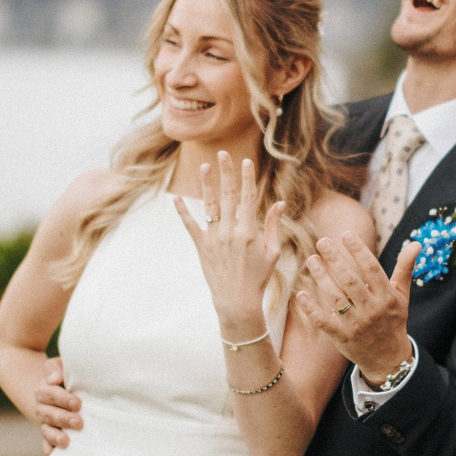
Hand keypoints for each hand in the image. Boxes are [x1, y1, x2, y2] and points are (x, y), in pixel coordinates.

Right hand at [29, 356, 81, 451]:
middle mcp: (42, 406)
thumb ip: (56, 368)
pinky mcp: (51, 434)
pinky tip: (52, 454)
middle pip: (49, 414)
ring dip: (55, 436)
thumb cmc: (69, 377)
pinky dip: (48, 448)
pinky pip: (46, 442)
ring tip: (66, 441)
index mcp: (44, 389)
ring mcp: (45, 422)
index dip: (63, 399)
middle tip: (78, 423)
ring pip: (46, 429)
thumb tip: (53, 379)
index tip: (77, 404)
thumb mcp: (63, 367)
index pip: (50, 393)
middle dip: (63, 419)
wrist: (67, 391)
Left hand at [172, 153, 284, 337]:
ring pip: (210, 206)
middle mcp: (231, 232)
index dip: (247, 178)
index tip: (246, 161)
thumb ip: (275, 227)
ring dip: (206, 185)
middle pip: (228, 196)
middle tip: (223, 153)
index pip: (249, 198)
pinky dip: (183, 212)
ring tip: (204, 166)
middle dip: (226, 173)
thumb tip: (280, 203)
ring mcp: (214, 239)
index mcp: (250, 232)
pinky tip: (176, 198)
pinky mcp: (201, 247)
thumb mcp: (273, 253)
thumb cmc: (258, 278)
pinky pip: (190, 226)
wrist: (237, 302)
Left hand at [302, 235, 420, 380]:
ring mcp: (356, 324)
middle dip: (335, 260)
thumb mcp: (402, 295)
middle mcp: (372, 309)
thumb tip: (416, 243)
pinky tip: (301, 295)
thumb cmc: (393, 320)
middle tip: (322, 241)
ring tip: (312, 260)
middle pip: (350, 281)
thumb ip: (405, 268)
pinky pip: (324, 322)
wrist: (388, 357)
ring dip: (322, 278)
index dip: (359, 251)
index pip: (372, 269)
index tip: (345, 234)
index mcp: (386, 297)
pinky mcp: (342, 337)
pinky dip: (312, 310)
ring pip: (336, 298)